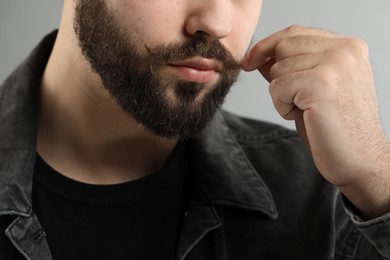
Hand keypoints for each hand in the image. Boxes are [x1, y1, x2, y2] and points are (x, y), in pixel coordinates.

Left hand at [241, 25, 389, 218]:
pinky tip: (306, 117)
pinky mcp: (321, 84)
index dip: (267, 46)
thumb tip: (261, 57)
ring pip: (277, 68)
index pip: (295, 32)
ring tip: (308, 110)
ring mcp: (335, 65)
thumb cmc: (335, 128)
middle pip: (283, 46)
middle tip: (295, 100)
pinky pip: (277, 87)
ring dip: (282, 95)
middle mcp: (345, 50)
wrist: (360, 160)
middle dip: (276, 74)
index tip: (250, 62)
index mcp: (348, 47)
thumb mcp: (312, 89)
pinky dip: (282, 106)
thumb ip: (292, 68)